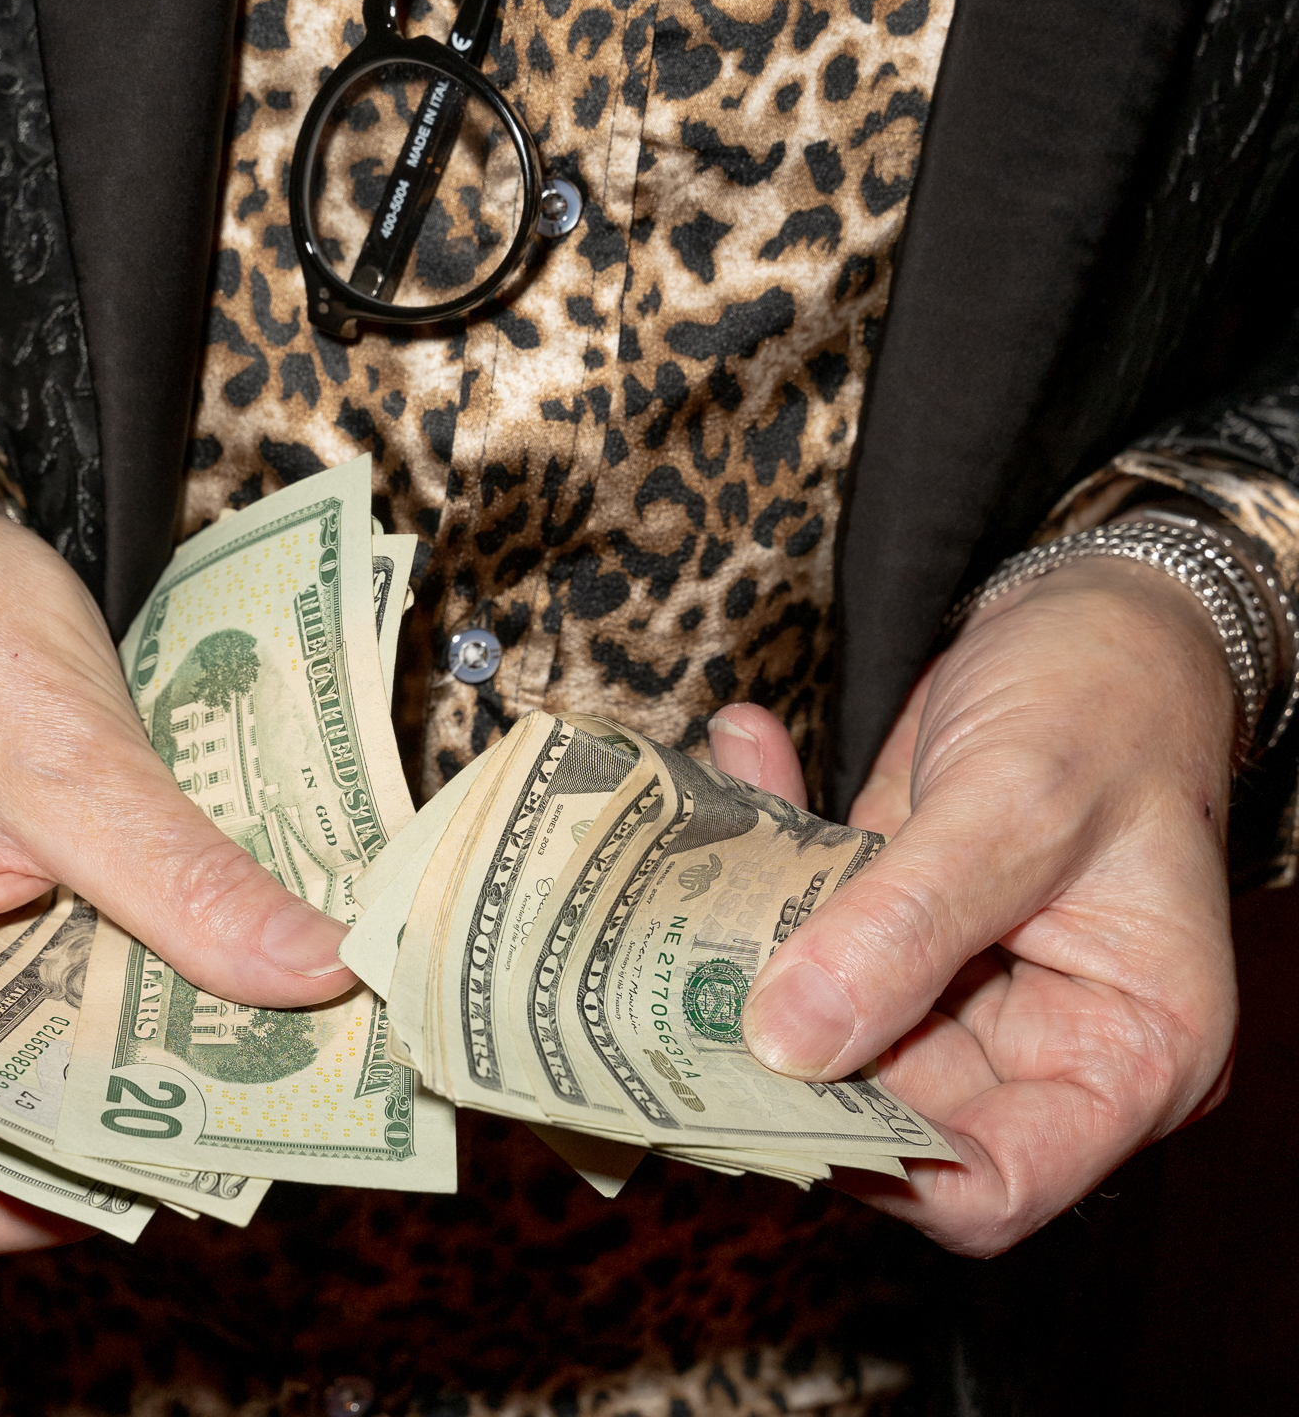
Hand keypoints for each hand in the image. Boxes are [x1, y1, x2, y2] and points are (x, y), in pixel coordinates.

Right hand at [0, 481, 354, 1264]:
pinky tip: (253, 945)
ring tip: (283, 1024)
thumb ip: (187, 886)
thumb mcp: (71, 771)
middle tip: (269, 1088)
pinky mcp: (29, 894)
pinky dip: (174, 964)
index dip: (48, 1204)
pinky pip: (103, 964)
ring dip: (174, 1038)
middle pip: (21, 1122)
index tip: (181, 1156)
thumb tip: (315, 974)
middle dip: (141, 1118)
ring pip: (78, 1043)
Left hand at [708, 556, 1239, 1254]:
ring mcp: (960, 978)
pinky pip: (814, 920)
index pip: (994, 1183)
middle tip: (663, 983)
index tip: (753, 1095)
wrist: (1103, 605)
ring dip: (750, 939)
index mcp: (1124, 1050)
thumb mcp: (1019, 805)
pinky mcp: (898, 917)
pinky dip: (767, 853)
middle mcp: (1040, 1036)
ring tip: (674, 867)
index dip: (877, 1164)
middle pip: (887, 1104)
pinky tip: (740, 756)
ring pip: (828, 1012)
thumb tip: (786, 1043)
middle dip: (778, 1048)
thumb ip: (907, 926)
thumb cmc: (1112, 699)